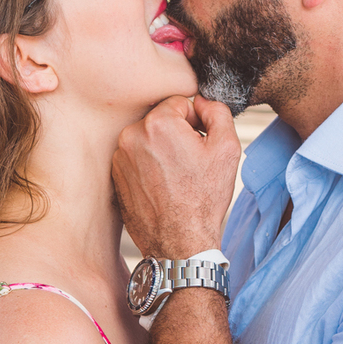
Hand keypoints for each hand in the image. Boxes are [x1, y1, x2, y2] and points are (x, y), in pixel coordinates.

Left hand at [113, 95, 241, 256]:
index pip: (179, 103)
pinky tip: (163, 186)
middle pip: (161, 120)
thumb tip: (202, 102)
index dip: (195, 121)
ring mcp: (120, 157)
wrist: (179, 242)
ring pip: (148, 139)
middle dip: (177, 135)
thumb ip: (217, 112)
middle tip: (190, 162)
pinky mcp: (115, 175)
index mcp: (157, 123)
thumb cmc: (203, 200)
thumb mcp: (227, 149)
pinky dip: (149, 166)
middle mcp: (132, 136)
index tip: (200, 143)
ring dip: (162, 150)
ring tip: (176, 177)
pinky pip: (136, 158)